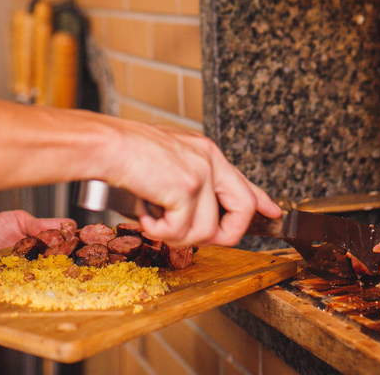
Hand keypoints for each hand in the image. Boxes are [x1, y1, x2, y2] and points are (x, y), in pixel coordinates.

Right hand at [106, 126, 280, 248]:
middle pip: (243, 208)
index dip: (261, 201)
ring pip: (206, 230)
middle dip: (224, 234)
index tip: (272, 212)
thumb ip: (188, 181)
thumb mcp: (168, 161)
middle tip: (192, 235)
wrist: (107, 144)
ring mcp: (200, 174)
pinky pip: (182, 232)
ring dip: (177, 235)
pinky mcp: (186, 189)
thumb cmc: (125, 152)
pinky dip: (159, 232)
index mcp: (206, 151)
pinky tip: (146, 216)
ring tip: (154, 219)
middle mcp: (209, 160)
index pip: (243, 181)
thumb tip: (196, 214)